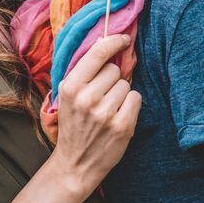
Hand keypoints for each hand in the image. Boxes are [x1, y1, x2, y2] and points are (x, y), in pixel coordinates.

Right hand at [50, 34, 141, 198]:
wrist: (75, 164)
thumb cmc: (73, 126)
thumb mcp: (67, 97)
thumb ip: (83, 72)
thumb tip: (105, 42)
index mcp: (70, 87)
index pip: (97, 54)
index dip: (113, 41)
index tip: (123, 38)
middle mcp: (87, 98)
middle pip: (114, 70)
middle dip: (112, 80)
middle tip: (102, 97)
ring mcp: (105, 113)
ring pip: (126, 84)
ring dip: (121, 94)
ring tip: (108, 110)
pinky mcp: (122, 126)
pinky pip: (136, 98)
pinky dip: (131, 105)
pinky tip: (119, 116)